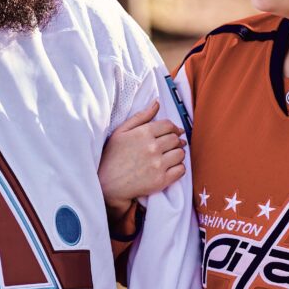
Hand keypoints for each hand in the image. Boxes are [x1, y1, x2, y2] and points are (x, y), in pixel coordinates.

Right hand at [98, 100, 185, 218]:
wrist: (106, 185)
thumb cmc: (112, 157)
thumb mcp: (121, 132)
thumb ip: (141, 116)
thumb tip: (157, 103)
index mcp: (143, 133)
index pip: (168, 125)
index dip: (173, 128)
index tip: (173, 132)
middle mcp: (153, 148)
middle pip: (176, 139)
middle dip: (175, 140)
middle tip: (170, 145)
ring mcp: (158, 165)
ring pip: (180, 154)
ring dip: (177, 154)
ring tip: (169, 156)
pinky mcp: (161, 180)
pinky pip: (181, 170)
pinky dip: (178, 168)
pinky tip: (170, 168)